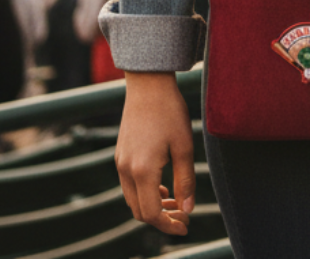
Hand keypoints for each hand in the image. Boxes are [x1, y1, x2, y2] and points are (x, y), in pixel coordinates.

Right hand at [115, 72, 195, 235]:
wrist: (148, 84)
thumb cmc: (170, 111)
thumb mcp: (184, 146)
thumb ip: (186, 181)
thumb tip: (188, 209)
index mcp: (142, 170)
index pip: (151, 213)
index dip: (169, 225)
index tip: (186, 226)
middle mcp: (126, 170)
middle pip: (139, 211)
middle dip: (162, 219)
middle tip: (184, 215)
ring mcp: (120, 162)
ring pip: (133, 200)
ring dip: (153, 207)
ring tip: (176, 202)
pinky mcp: (120, 154)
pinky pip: (129, 185)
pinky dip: (145, 193)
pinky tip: (163, 187)